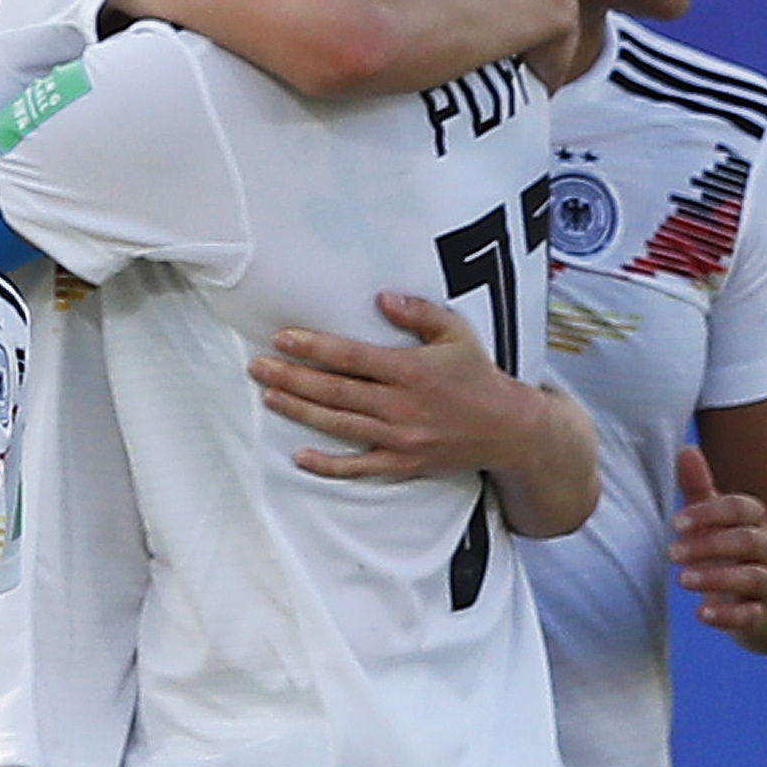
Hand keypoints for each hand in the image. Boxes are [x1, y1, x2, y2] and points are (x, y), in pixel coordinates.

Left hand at [253, 291, 540, 478]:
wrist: (508, 429)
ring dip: (300, 411)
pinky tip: (300, 456)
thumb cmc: (478, 375)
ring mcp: (400, 438)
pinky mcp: (403, 464)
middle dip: (293, 378)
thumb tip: (382, 298)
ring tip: (268, 395)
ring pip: (340, 425)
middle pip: (336, 391)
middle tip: (258, 366)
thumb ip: (419, 313)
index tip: (284, 338)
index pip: (352, 357)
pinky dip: (329, 465)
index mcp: (411, 370)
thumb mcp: (456, 333)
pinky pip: (359, 468)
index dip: (316, 348)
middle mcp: (401, 406)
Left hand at [668, 446, 766, 631]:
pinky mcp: (765, 616)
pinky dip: (729, 616)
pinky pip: (753, 616)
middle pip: (748, 540)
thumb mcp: (720, 520)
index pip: (743, 508)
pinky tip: (702, 614)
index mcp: (755, 523)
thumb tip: (685, 449)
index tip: (676, 523)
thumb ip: (701, 489)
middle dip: (710, 544)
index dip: (711, 513)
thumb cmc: (738, 550)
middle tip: (671, 552)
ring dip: (717, 577)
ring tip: (682, 579)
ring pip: (753, 577)